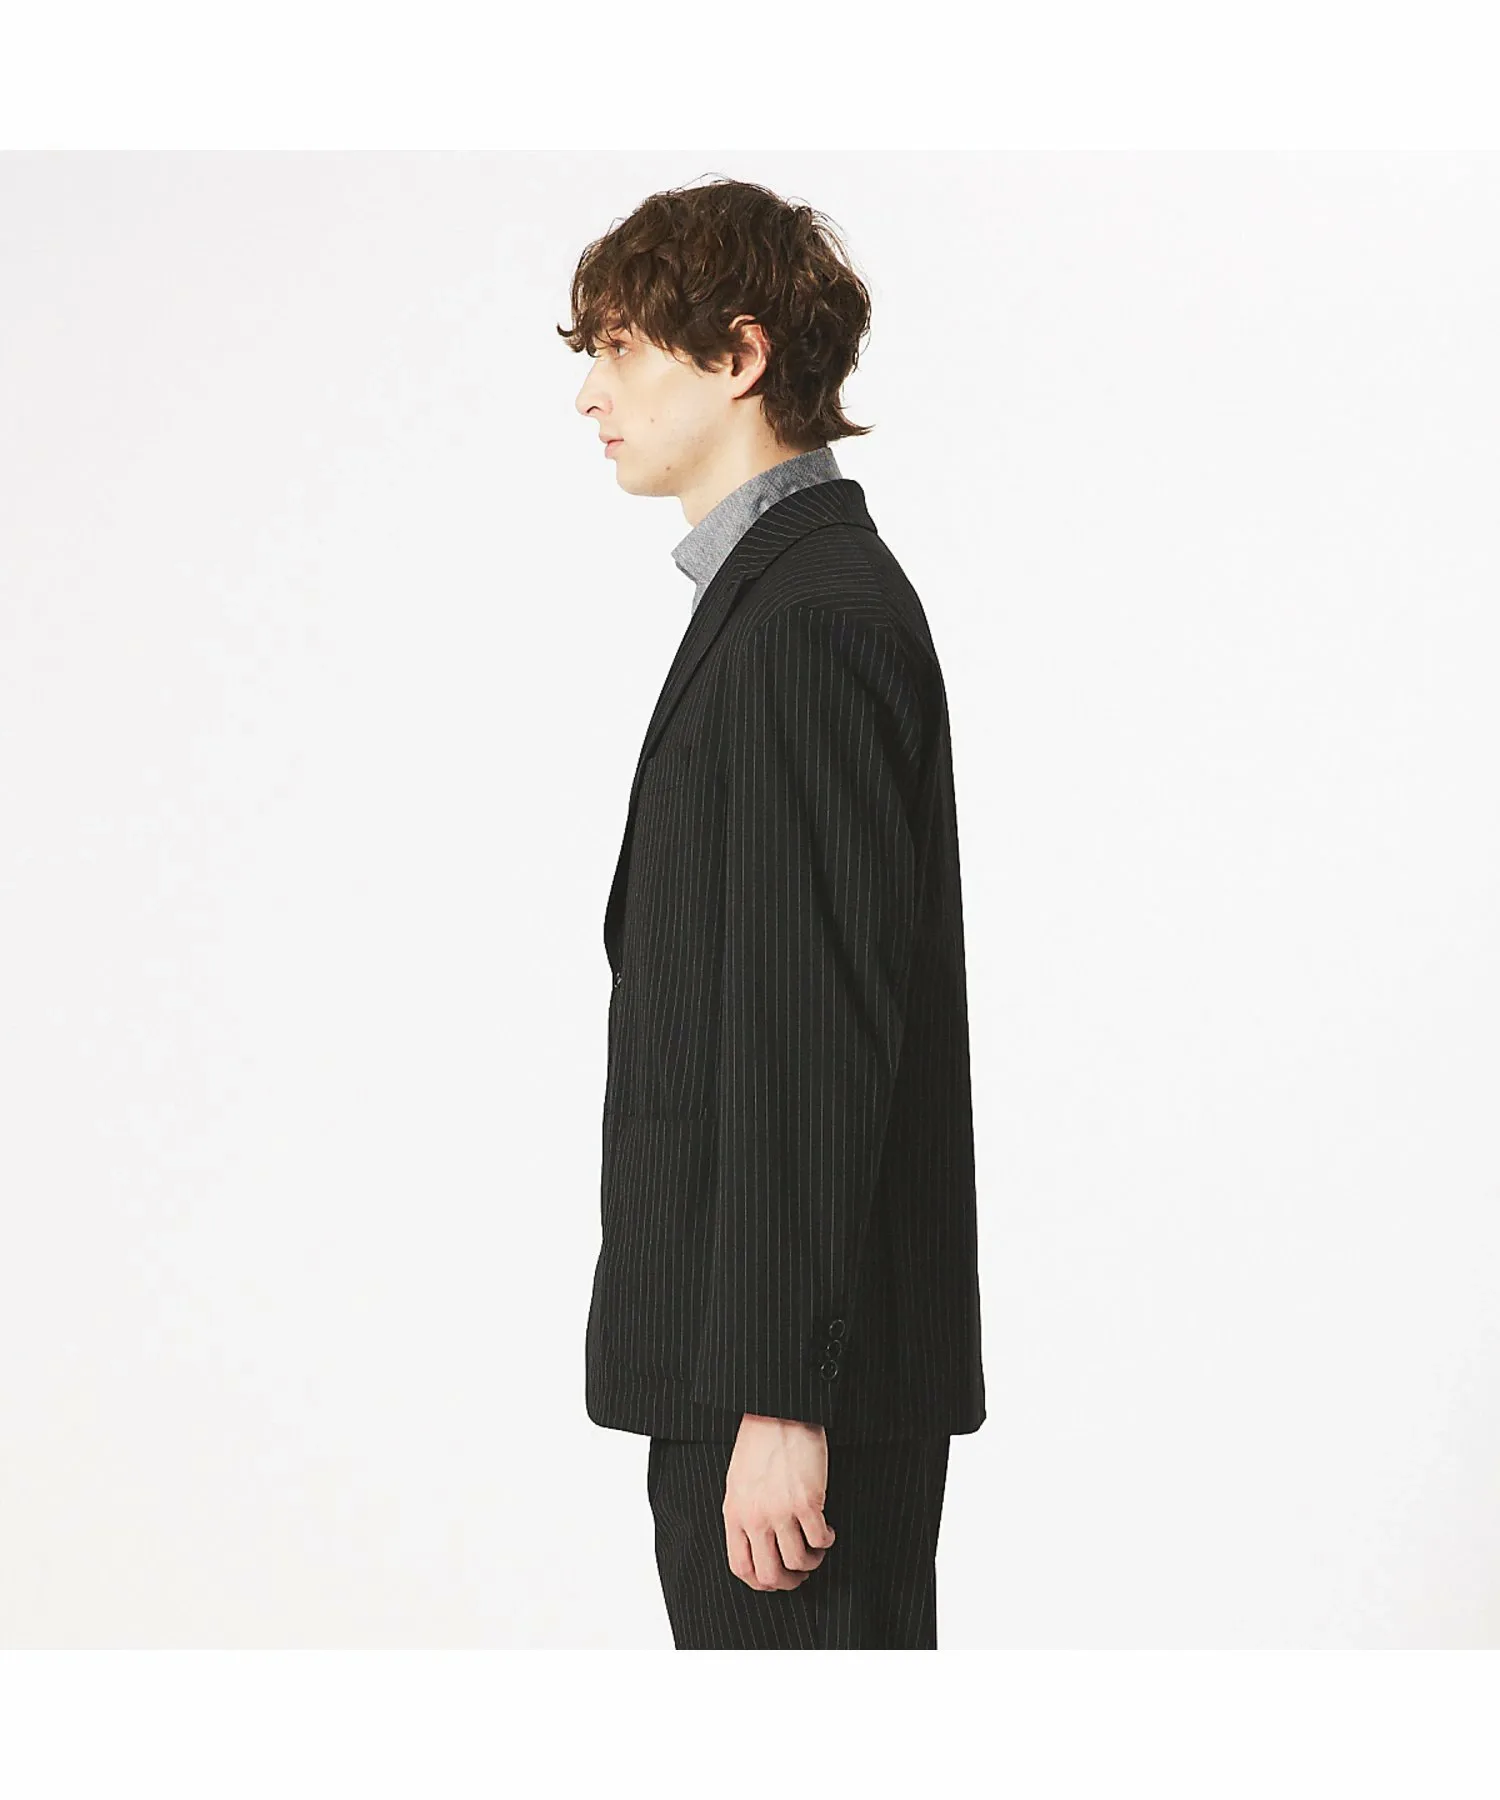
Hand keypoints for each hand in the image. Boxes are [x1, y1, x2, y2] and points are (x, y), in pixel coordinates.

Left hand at [722, 1413, 836, 1590]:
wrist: (778, 1413)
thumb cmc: (759, 1444)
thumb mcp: (738, 1484)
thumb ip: (744, 1515)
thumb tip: (758, 1547)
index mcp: (735, 1514)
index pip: (742, 1568)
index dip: (761, 1582)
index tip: (776, 1580)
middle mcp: (755, 1517)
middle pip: (771, 1574)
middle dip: (789, 1581)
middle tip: (800, 1573)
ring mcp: (780, 1510)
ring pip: (799, 1561)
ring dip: (812, 1561)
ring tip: (816, 1548)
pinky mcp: (806, 1500)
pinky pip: (820, 1539)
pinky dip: (827, 1541)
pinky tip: (827, 1530)